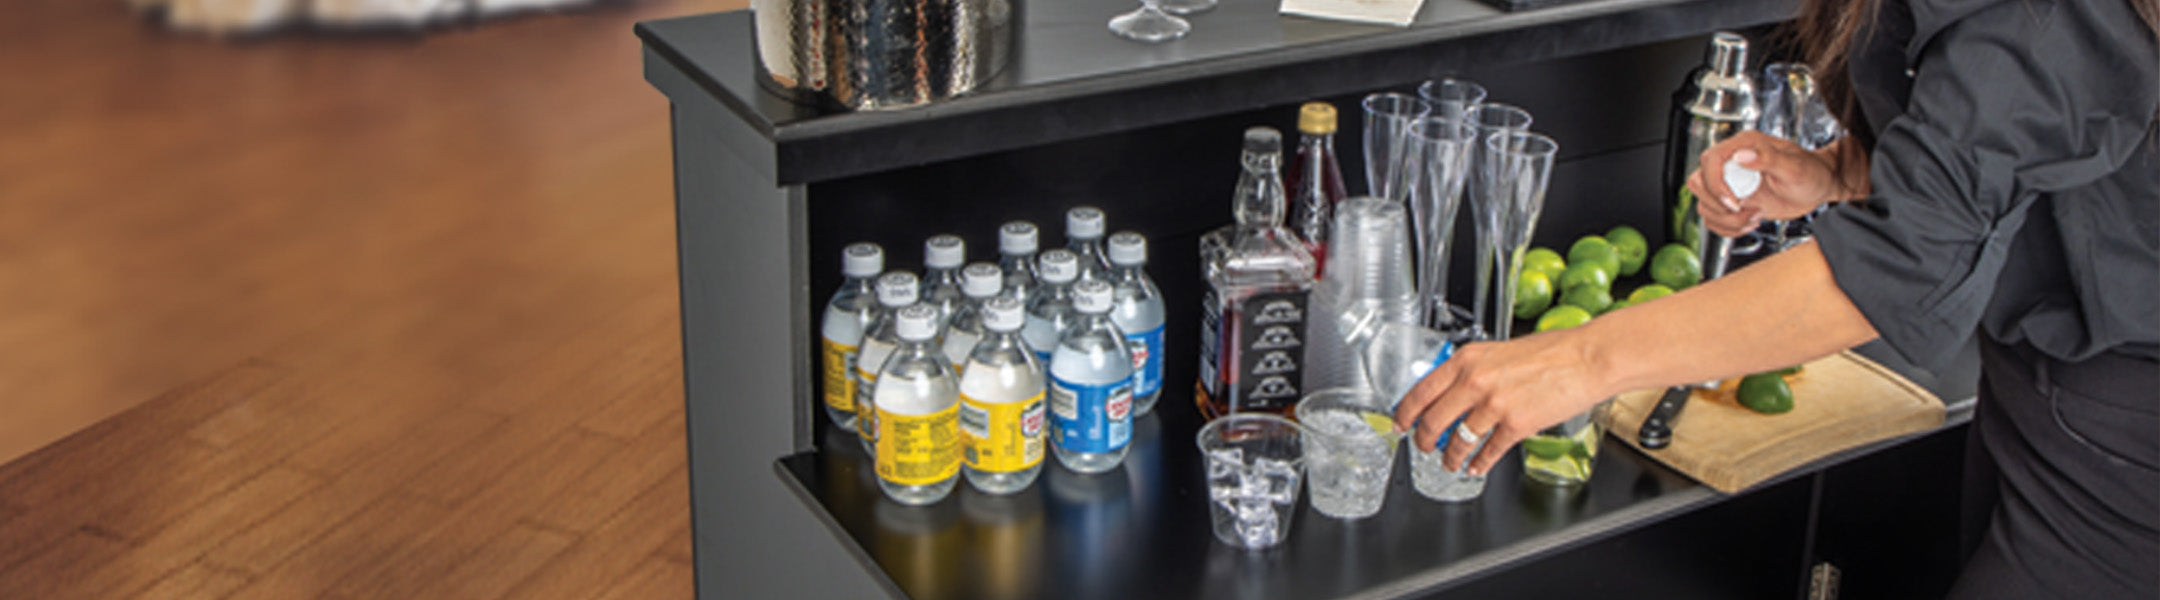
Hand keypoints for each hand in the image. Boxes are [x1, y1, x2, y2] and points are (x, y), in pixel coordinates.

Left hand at [1390, 330, 1612, 474]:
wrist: (1586, 358)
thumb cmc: (1550, 352)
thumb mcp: (1497, 351)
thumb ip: (1472, 370)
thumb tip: (1452, 390)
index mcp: (1467, 360)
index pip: (1420, 391)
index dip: (1404, 413)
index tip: (1399, 423)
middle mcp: (1475, 381)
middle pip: (1433, 421)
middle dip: (1423, 440)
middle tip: (1422, 446)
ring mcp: (1494, 405)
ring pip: (1458, 441)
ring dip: (1450, 458)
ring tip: (1449, 463)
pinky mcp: (1516, 425)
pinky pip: (1487, 452)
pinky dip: (1479, 463)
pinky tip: (1476, 466)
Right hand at [1687, 131, 1840, 238]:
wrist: (1819, 187)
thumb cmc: (1812, 173)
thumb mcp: (1794, 166)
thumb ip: (1768, 158)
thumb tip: (1742, 156)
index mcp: (1745, 146)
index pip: (1710, 160)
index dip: (1716, 184)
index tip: (1734, 201)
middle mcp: (1734, 163)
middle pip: (1699, 183)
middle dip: (1718, 204)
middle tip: (1744, 209)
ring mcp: (1732, 183)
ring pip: (1704, 204)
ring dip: (1726, 219)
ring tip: (1753, 216)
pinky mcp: (1734, 201)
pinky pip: (1713, 219)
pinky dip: (1727, 228)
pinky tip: (1749, 222)